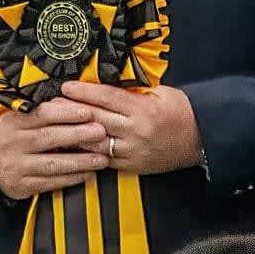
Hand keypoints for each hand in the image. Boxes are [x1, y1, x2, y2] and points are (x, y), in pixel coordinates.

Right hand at [0, 98, 107, 198]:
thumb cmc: (20, 142)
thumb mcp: (25, 123)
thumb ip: (47, 115)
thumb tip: (78, 103)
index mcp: (13, 120)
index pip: (41, 113)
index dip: (66, 113)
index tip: (88, 112)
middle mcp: (12, 141)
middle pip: (48, 137)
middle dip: (78, 134)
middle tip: (100, 132)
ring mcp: (16, 164)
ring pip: (52, 163)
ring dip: (80, 161)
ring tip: (101, 158)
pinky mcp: (23, 184)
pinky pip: (52, 182)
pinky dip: (72, 178)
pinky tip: (89, 174)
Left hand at [59, 81, 202, 175]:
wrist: (202, 139)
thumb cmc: (182, 113)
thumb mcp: (159, 93)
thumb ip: (131, 92)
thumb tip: (103, 89)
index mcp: (142, 110)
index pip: (105, 98)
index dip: (82, 92)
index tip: (66, 87)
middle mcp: (136, 132)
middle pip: (95, 119)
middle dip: (71, 111)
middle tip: (52, 104)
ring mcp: (134, 151)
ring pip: (96, 142)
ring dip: (74, 133)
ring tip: (58, 126)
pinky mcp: (134, 166)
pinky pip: (105, 159)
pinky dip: (89, 152)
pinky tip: (76, 147)